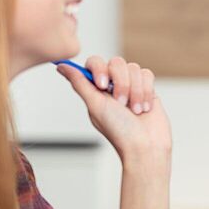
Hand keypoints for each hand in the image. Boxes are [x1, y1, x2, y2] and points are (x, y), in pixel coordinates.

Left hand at [57, 56, 171, 163]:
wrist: (146, 145)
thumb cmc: (120, 131)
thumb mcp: (95, 106)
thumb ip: (79, 83)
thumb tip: (61, 66)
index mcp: (96, 89)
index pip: (94, 63)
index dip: (100, 69)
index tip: (103, 86)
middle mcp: (113, 85)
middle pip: (117, 63)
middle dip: (121, 84)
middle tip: (121, 103)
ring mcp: (131, 86)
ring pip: (134, 69)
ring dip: (136, 91)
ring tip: (135, 110)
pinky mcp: (147, 89)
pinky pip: (147, 75)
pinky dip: (146, 91)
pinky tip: (144, 107)